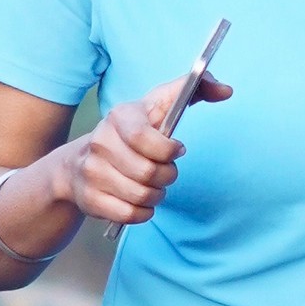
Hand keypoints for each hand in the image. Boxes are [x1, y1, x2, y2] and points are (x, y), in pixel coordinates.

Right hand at [63, 67, 232, 228]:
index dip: (168, 150)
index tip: (177, 150)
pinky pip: (129, 214)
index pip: (143, 137)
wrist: (78, 163)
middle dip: (167, 176)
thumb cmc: (131, 132)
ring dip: (157, 195)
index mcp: (119, 117)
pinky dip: (143, 212)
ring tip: (153, 185)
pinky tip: (140, 200)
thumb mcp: (159, 105)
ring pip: (141, 195)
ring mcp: (92, 172)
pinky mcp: (90, 199)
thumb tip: (226, 91)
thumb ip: (193, 91)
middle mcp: (101, 143)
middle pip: (148, 172)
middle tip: (166, 171)